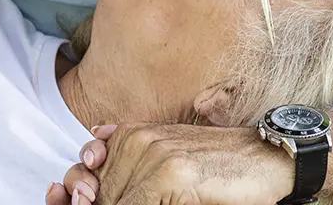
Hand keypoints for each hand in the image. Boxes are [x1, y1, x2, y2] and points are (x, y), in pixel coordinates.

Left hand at [46, 124, 294, 204]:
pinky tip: (154, 203)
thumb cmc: (217, 164)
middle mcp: (135, 141)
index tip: (66, 202)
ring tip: (147, 200)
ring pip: (113, 200)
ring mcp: (152, 156)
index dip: (75, 199)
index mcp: (129, 135)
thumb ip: (125, 155)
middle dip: (90, 204)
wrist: (265, 158)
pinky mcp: (170, 175)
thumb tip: (88, 159)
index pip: (84, 177)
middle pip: (95, 193)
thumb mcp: (166, 154)